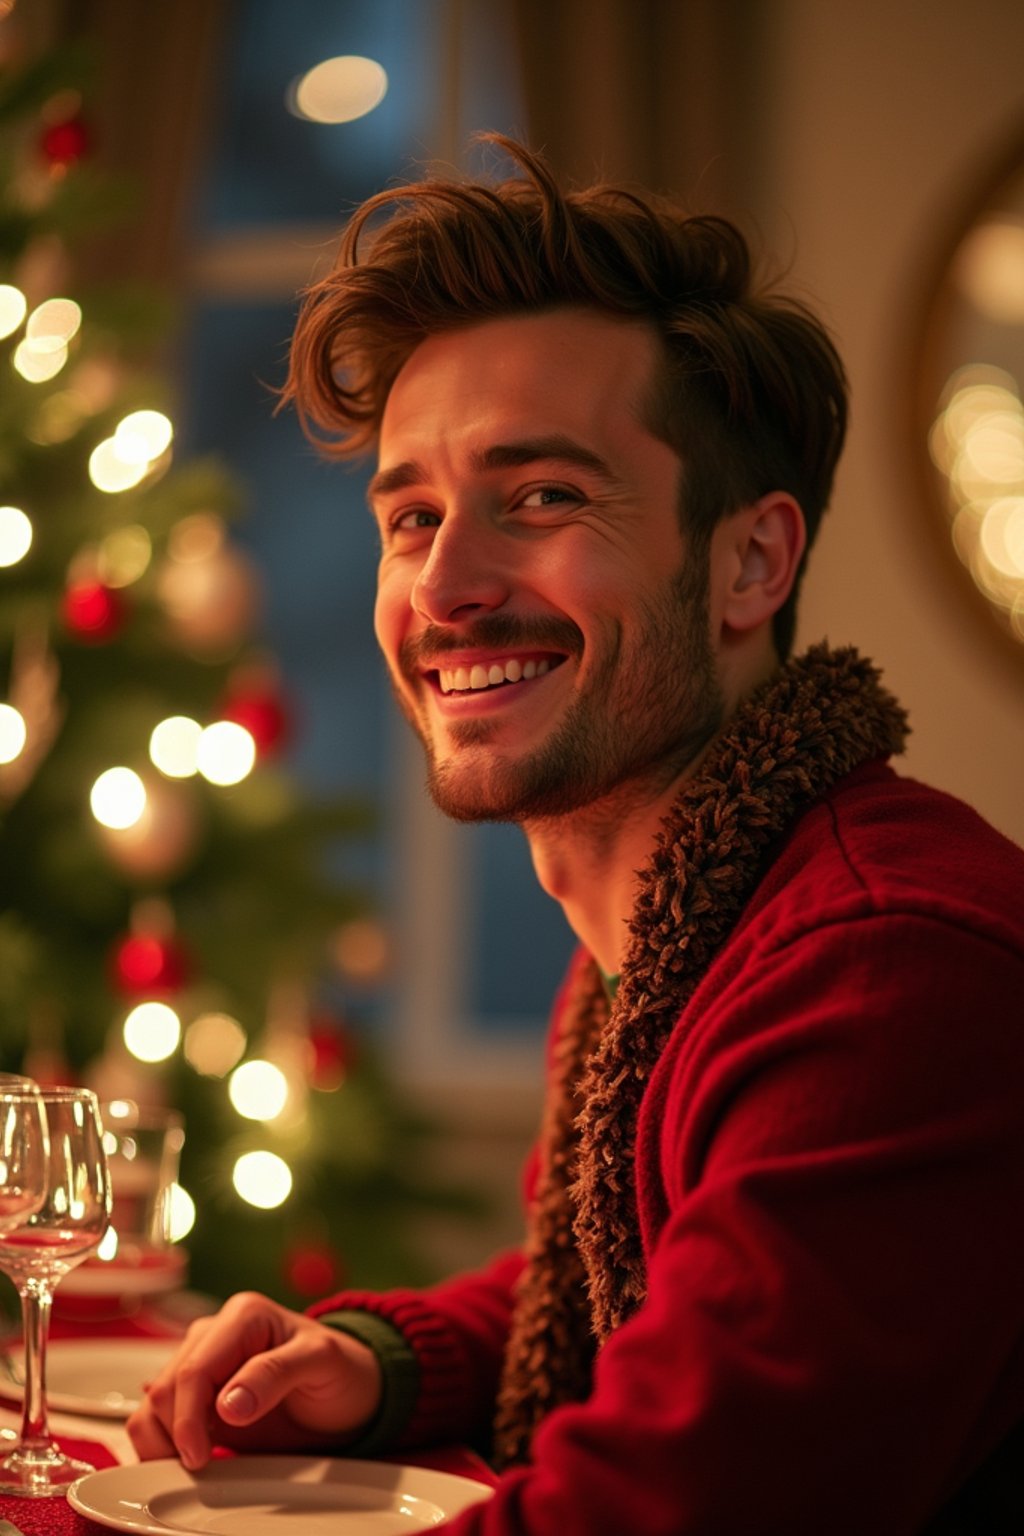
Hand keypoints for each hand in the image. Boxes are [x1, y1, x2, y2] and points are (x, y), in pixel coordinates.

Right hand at [126, 1291, 382, 1469]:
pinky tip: (186, 1459)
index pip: (195, 1368)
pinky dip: (161, 1444)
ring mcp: (204, 1368)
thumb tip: (227, 1404)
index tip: (198, 1455)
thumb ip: (275, 1373)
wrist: (350, 1394)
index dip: (188, 1416)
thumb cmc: (342, 1369)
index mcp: (242, 1316)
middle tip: (200, 1466)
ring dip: (161, 1440)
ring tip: (195, 1464)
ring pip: (155, 1404)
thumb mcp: (322, 1362)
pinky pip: (160, 1419)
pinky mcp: (199, 1400)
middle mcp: (216, 1336)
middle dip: (173, 1432)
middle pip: (167, 1387)